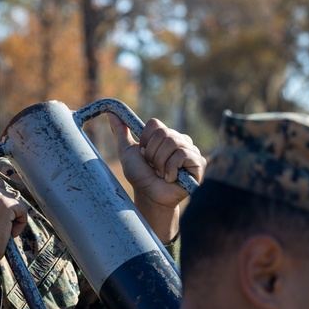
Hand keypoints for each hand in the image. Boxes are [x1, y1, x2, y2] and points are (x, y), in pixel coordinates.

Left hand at [109, 113, 205, 241]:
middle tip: (153, 166)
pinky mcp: (198, 162)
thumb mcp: (127, 152)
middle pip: (163, 133)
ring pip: (172, 143)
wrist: (150, 196)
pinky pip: (182, 154)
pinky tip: (171, 178)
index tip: (144, 154)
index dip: (145, 140)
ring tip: (161, 173)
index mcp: (166, 135)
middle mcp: (180, 139)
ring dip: (160, 162)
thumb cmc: (140, 176)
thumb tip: (110, 112)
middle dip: (152, 153)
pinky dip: (171, 168)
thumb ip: (120, 132)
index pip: (155, 124)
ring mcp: (191, 150)